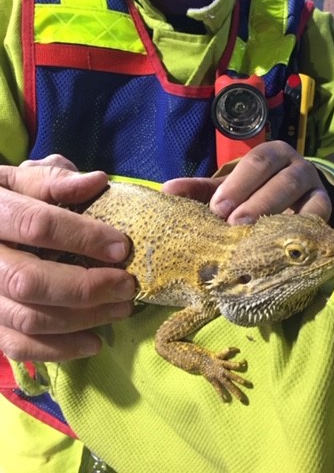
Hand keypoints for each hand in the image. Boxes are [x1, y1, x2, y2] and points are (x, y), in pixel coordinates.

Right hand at [0, 159, 134, 362]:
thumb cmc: (6, 200)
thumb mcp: (22, 180)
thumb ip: (56, 180)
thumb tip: (97, 181)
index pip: (36, 225)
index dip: (83, 237)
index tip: (123, 247)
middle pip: (29, 281)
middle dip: (86, 286)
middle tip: (127, 285)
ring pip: (27, 318)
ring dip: (82, 319)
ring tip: (121, 309)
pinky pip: (17, 347)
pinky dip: (59, 350)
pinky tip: (94, 342)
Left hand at [162, 141, 331, 223]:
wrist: (298, 201)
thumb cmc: (256, 192)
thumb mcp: (231, 188)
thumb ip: (202, 190)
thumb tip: (166, 191)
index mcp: (272, 154)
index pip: (257, 161)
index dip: (237, 184)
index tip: (216, 209)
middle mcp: (297, 166)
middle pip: (282, 179)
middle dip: (257, 201)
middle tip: (233, 224)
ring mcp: (316, 189)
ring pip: (304, 198)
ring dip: (279, 217)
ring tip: (256, 237)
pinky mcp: (326, 212)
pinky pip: (319, 220)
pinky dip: (305, 231)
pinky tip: (284, 247)